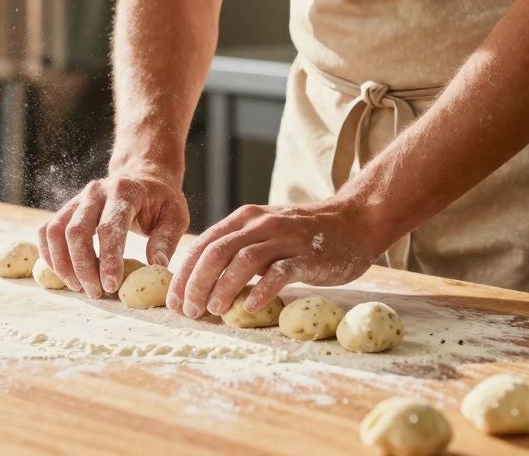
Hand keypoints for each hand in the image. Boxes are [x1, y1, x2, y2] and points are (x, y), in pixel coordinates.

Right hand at [38, 173, 189, 297]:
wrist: (143, 175)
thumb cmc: (161, 200)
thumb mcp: (175, 216)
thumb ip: (166, 240)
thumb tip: (156, 266)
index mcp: (125, 191)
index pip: (109, 228)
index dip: (108, 259)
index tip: (111, 286)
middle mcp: (96, 191)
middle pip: (76, 231)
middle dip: (82, 267)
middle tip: (95, 292)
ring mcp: (78, 198)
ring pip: (56, 231)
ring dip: (62, 263)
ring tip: (78, 287)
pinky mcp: (67, 208)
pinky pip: (47, 230)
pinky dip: (49, 254)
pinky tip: (63, 274)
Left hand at [167, 200, 391, 318]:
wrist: (354, 221)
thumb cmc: (304, 235)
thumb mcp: (264, 233)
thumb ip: (238, 250)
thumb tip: (204, 285)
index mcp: (244, 219)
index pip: (203, 244)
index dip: (185, 273)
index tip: (174, 300)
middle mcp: (259, 224)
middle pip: (217, 252)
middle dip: (197, 283)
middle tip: (189, 310)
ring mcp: (284, 239)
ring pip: (243, 260)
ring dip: (223, 287)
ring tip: (213, 310)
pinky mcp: (307, 256)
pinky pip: (280, 273)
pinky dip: (262, 291)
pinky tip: (250, 308)